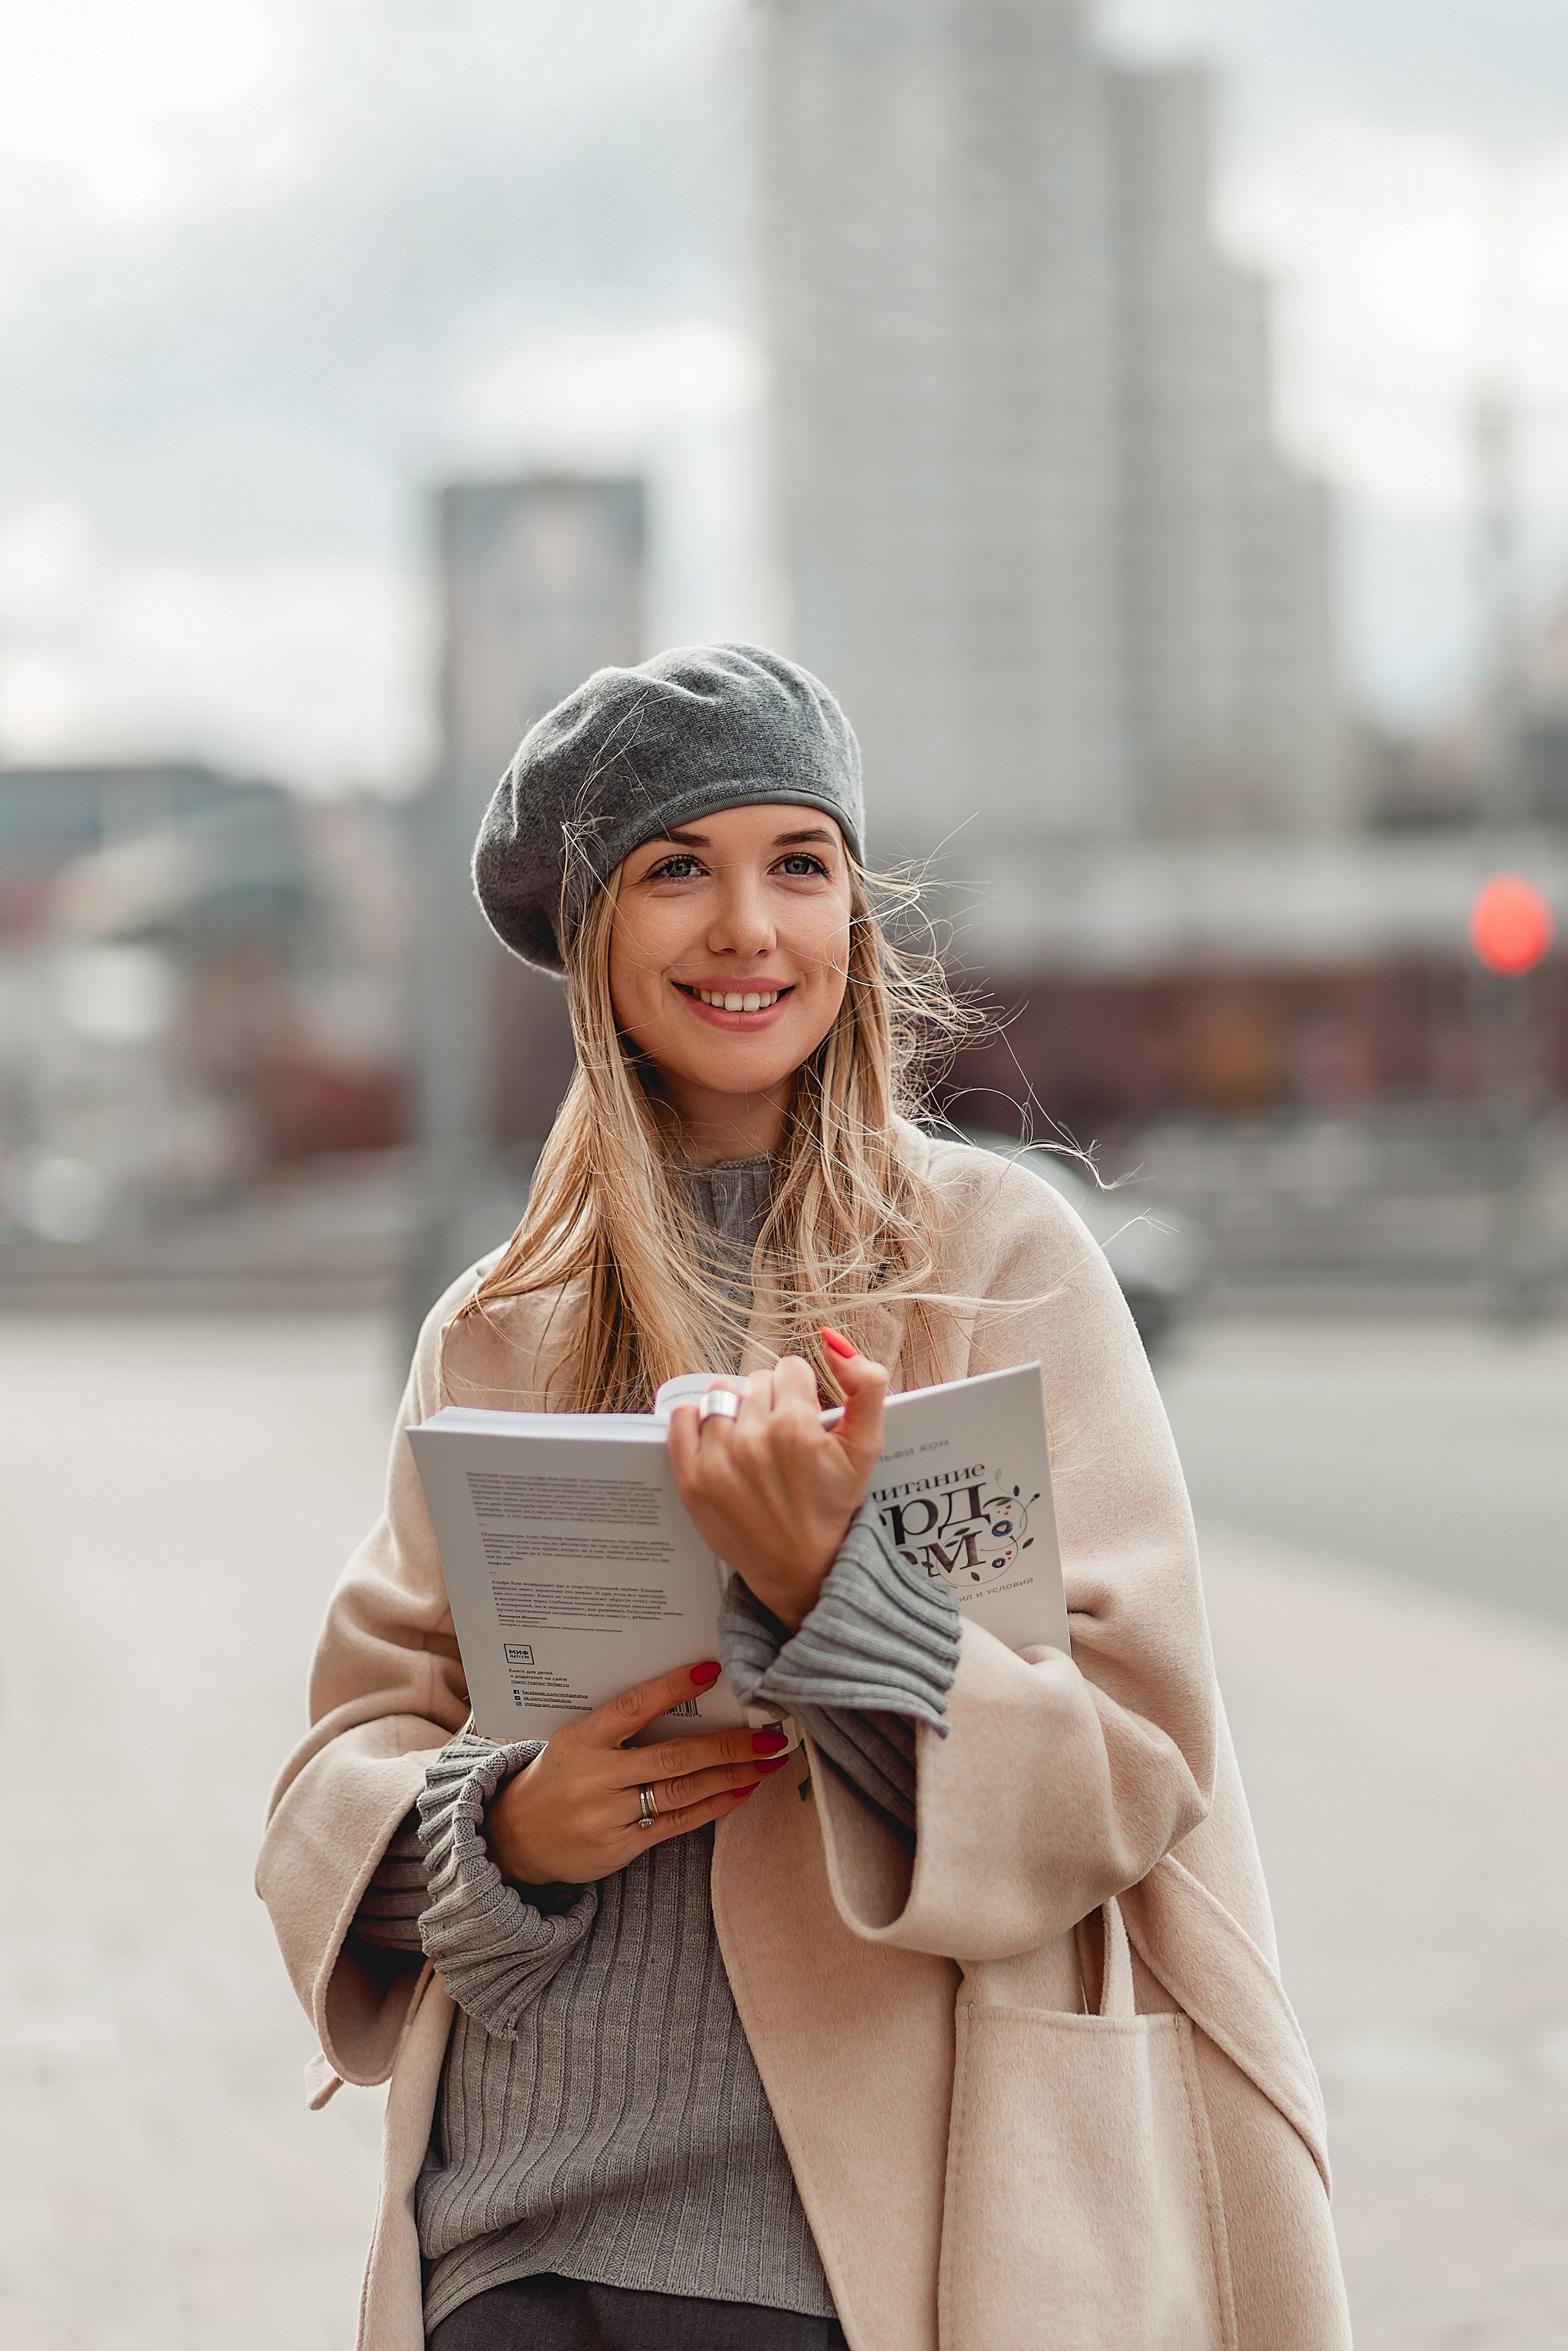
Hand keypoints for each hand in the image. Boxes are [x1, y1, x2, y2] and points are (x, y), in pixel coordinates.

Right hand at [483, 1660, 789, 1886]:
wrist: (514, 1840)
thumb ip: (617, 1726)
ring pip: (683, 1792)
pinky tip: (742, 1791)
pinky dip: (715, 1806)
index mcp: (581, 1741)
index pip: (633, 1706)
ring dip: (733, 1776)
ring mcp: (610, 1816)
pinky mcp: (623, 1846)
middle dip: (728, 1745)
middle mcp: (596, 1778)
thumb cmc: (556, 1778)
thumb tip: (683, 1695)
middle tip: (770, 1734)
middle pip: (674, 1757)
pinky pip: (678, 1823)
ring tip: (768, 1762)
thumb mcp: (573, 1742)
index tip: (712, 1670)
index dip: (673, 1688)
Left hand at [666, 1336, 887, 1630]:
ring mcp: (718, 1460)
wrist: (801, 1567)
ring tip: (753, 1443)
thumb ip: (867, 1386)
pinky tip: (719, 1440)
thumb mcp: (866, 1447)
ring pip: (722, 1394)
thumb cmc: (833, 1506)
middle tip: (783, 1440)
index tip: (805, 1421)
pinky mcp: (692, 1479)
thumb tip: (833, 1340)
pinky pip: (682, 1417)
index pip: (790, 1369)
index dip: (801, 1393)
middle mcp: (754, 1440)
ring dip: (738, 1411)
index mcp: (796, 1427)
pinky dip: (697, 1421)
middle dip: (772, 1402)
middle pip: (757, 1381)